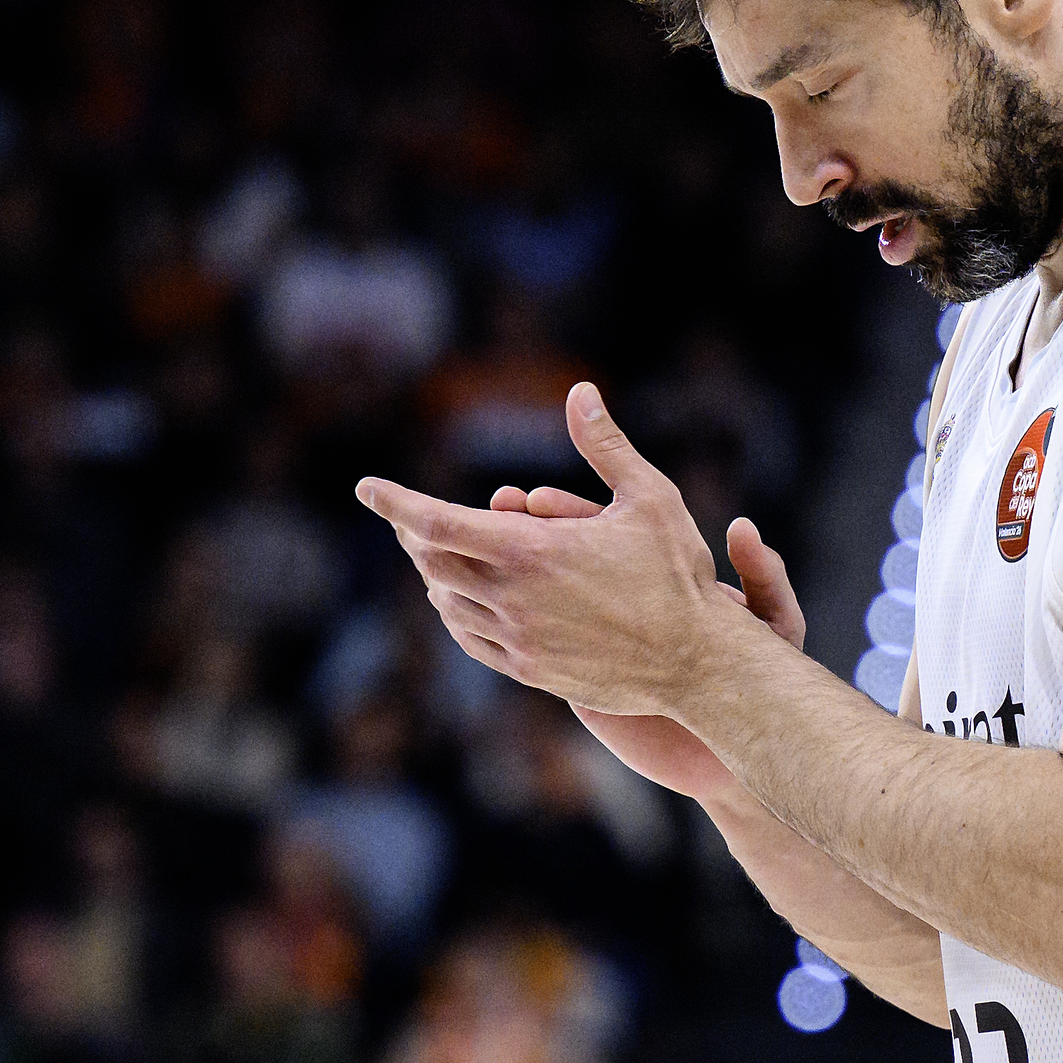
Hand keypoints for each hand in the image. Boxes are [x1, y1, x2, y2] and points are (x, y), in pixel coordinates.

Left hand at [357, 383, 743, 715]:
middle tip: (404, 517)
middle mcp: (512, 597)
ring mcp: (517, 639)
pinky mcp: (529, 671)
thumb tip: (580, 391)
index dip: (394, 502)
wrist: (697, 664)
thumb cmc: (680, 576)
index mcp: (530, 550)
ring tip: (431, 554)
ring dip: (435, 573)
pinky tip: (458, 601)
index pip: (436, 521)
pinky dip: (455, 614)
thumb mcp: (649, 497)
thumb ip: (605, 445)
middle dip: (412, 533)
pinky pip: (471, 639)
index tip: (366, 487)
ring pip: (448, 602)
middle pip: (432, 561)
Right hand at [481, 482, 806, 799]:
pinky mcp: (576, 674)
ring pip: (537, 594)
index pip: (600, 530)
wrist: (734, 728)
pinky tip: (484, 610)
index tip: (536, 499)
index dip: (566, 513)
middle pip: (558, 555)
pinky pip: (533, 639)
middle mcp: (617, 594)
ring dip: (507, 575)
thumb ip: (763, 576)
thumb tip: (744, 527)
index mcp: (657, 570)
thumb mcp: (771, 620)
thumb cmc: (754, 671)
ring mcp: (591, 632)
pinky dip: (507, 623)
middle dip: (522, 534)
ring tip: (481, 555)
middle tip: (496, 513)